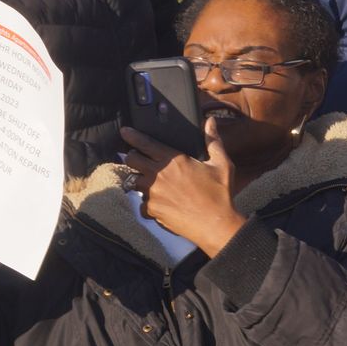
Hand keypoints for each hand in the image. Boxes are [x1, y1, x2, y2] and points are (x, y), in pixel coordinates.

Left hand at [120, 121, 246, 257]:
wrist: (215, 224)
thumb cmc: (220, 194)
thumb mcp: (221, 164)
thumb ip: (213, 140)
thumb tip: (210, 121)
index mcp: (174, 160)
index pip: (146, 143)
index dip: (132, 136)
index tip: (125, 131)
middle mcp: (159, 175)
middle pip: (131, 160)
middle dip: (133, 157)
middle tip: (141, 160)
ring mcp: (152, 193)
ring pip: (133, 181)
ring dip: (140, 180)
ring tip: (152, 183)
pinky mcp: (151, 209)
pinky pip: (141, 203)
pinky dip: (148, 203)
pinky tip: (161, 202)